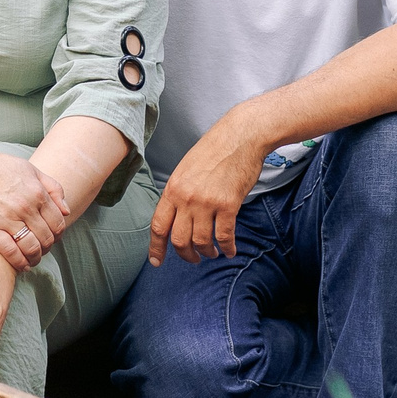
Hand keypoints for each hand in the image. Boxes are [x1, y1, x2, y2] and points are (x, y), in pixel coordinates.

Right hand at [0, 145, 68, 270]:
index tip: (52, 238)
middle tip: (42, 249)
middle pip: (47, 238)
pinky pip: (11, 252)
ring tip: (33, 259)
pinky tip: (22, 265)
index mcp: (37, 193)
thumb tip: (66, 211)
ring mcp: (8, 219)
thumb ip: (53, 187)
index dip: (58, 235)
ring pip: (32, 248)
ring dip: (36, 258)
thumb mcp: (31, 169)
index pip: (58, 223)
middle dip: (48, 247)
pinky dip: (20, 263)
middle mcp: (25, 207)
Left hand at [149, 112, 269, 263]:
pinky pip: (224, 236)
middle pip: (179, 239)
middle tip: (194, 258)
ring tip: (213, 253)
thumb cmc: (214, 150)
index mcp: (172, 188)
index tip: (157, 261)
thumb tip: (176, 217)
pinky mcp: (228, 205)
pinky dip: (227, 247)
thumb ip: (179, 193)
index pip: (158, 225)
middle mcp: (186, 198)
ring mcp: (206, 202)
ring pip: (201, 241)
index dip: (156, 247)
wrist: (240, 136)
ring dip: (207, 253)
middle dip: (186, 255)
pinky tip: (230, 250)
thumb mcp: (186, 170)